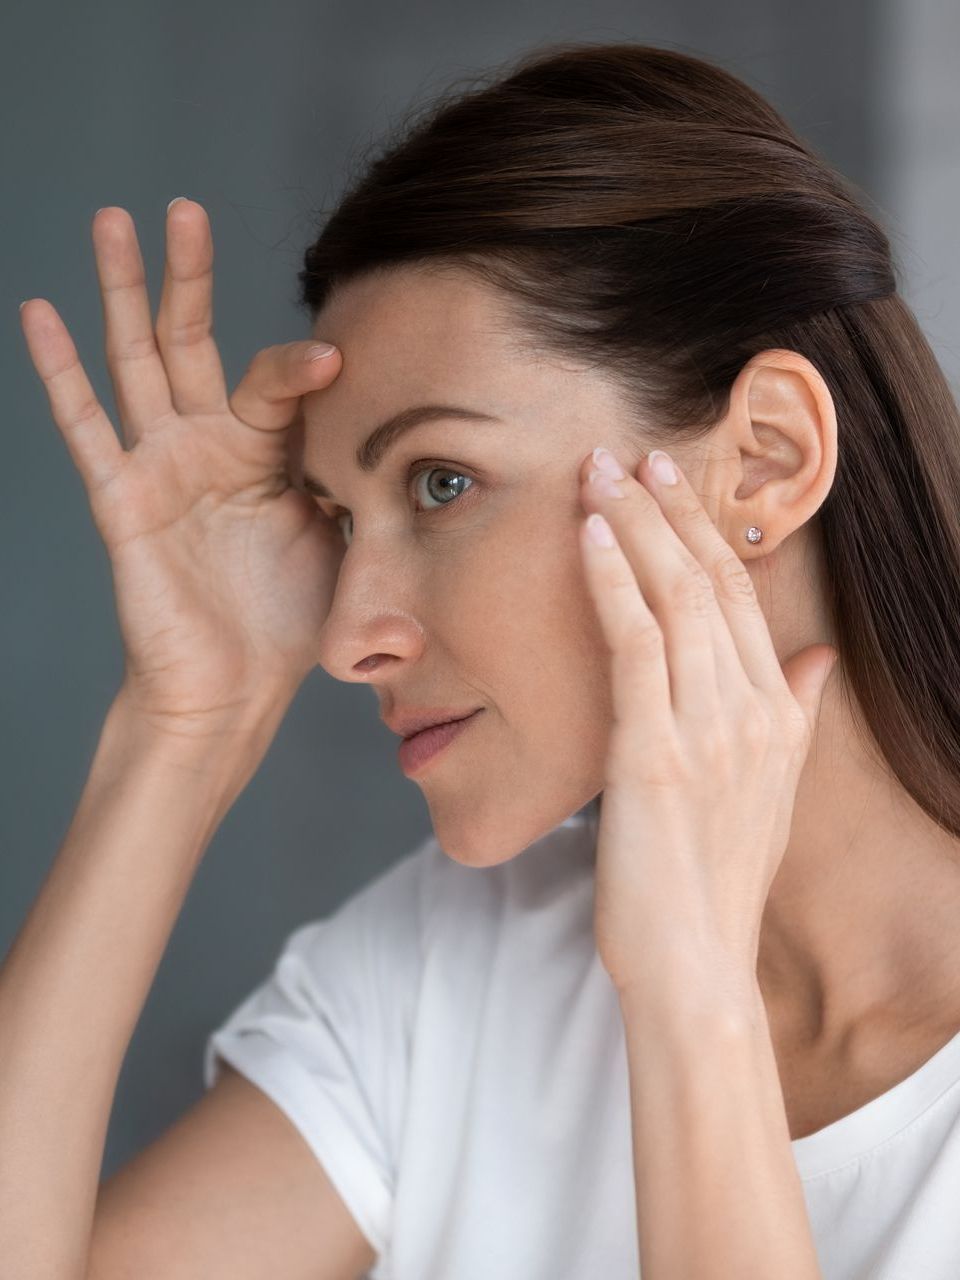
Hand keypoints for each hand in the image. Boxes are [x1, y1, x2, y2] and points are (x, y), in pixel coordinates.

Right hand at [19, 200, 344, 739]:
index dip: (303, 367)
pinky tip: (40, 312)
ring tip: (113, 220)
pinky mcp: (123, 498)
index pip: (276, 381)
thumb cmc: (289, 621)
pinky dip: (61, 371)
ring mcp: (162, 465)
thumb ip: (358, 481)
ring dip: (122, 291)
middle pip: (193, 341)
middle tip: (183, 207)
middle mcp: (210, 446)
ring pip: (136, 361)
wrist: (235, 688)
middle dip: (188, 275)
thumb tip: (408, 438)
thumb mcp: (344, 539)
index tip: (340, 357)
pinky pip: (87, 427)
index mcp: (266, 453)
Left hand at [578, 446, 837, 998]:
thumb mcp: (773, 791)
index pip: (739, 596)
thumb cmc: (717, 880)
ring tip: (598, 471)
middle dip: (666, 509)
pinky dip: (611, 581)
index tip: (669, 483)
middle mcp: (750, 710)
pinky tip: (588, 536)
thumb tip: (818, 656)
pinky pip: (633, 644)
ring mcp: (705, 727)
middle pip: (708, 581)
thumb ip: (798, 714)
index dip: (702, 531)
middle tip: (628, 452)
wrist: (696, 964)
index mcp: (777, 714)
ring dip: (632, 525)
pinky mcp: (654, 751)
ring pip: (672, 597)